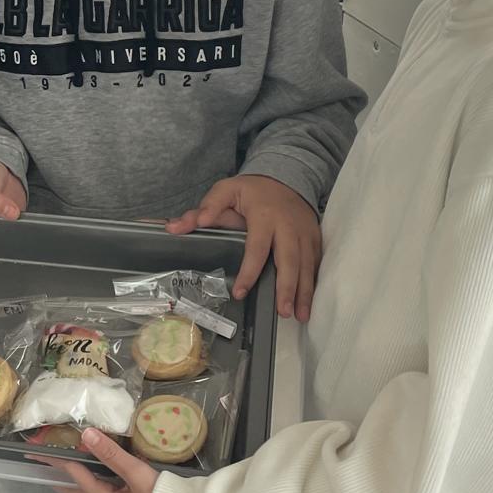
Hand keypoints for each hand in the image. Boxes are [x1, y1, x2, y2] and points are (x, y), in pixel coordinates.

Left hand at [43, 427, 158, 492]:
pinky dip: (96, 484)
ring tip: (69, 470)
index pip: (77, 477)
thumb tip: (87, 434)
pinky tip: (103, 476)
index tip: (42, 453)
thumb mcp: (137, 473)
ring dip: (78, 483)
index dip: (60, 462)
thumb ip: (112, 454)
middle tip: (45, 468)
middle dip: (60, 481)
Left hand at [166, 174, 321, 321]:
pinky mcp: (315, 237)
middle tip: (284, 312)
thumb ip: (205, 209)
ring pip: (306, 265)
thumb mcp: (226, 190)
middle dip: (288, 288)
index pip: (257, 249)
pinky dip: (313, 283)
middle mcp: (288, 226)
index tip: (240, 292)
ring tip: (300, 316)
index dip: (249, 272)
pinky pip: (316, 263)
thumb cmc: (252, 189)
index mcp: (264, 216)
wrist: (286, 175)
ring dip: (304, 292)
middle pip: (289, 260)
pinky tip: (309, 302)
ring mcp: (305, 232)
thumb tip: (176, 227)